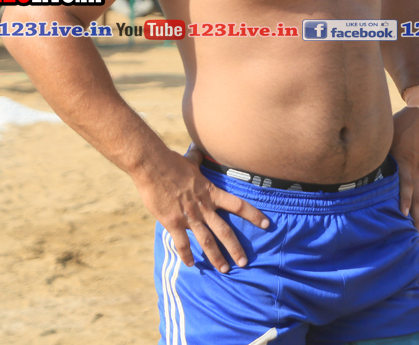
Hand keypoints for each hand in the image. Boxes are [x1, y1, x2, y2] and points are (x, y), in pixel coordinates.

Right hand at [133, 149, 268, 272]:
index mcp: (211, 193)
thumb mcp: (190, 161)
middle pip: (224, 231)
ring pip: (206, 241)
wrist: (152, 166)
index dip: (253, 215)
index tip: (266, 224)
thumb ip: (197, 159)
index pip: (238, 205)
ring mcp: (188, 216)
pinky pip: (182, 243)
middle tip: (245, 263)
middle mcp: (203, 207)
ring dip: (216, 257)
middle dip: (235, 248)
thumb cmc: (171, 162)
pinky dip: (186, 255)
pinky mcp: (172, 222)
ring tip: (224, 270)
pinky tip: (191, 264)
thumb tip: (198, 149)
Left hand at [391, 106, 418, 232]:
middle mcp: (418, 169)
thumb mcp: (388, 135)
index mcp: (407, 162)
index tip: (402, 214)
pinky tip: (416, 208)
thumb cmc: (403, 123)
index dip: (404, 200)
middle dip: (417, 219)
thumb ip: (379, 152)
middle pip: (418, 198)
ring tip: (417, 231)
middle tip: (417, 238)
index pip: (406, 185)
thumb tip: (360, 165)